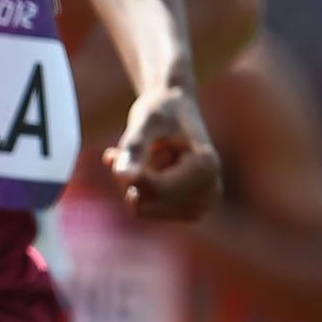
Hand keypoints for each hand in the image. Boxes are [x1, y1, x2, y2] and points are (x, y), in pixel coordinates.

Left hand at [105, 83, 221, 219]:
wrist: (174, 110)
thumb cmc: (160, 111)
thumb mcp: (145, 121)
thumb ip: (134, 147)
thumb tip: (122, 176)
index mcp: (206, 168)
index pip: (157, 189)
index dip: (128, 173)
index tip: (111, 153)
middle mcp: (210, 192)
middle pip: (148, 201)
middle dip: (128, 178)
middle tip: (121, 152)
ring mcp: (202, 205)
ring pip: (143, 208)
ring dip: (131, 182)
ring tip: (140, 157)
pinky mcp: (188, 210)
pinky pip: (144, 209)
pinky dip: (136, 189)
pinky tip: (142, 168)